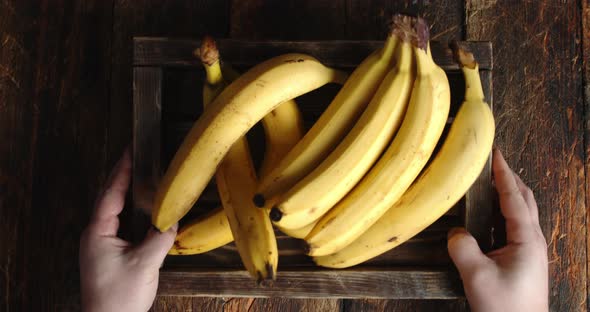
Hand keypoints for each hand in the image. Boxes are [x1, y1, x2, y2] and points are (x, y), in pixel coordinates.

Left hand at [79, 149, 176, 311]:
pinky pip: (119, 225)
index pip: (110, 194)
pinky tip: (143, 210)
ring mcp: (100, 245)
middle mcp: (95, 235)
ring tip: (140, 176)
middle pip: (109, 198)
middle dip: (122, 178)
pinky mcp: (108, 254)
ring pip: (113, 212)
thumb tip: (172, 221)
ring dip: (126, 194)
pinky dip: (130, 212)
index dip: (122, 171)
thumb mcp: (145, 263)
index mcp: (98, 232)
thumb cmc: (119, 298)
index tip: (130, 151)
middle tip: (136, 158)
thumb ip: (161, 237)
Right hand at [447, 149, 547, 311]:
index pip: (514, 197)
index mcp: (526, 240)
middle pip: (524, 200)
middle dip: (509, 178)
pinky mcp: (522, 263)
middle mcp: (532, 243)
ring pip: (521, 214)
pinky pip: (513, 229)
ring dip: (507, 195)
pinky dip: (503, 213)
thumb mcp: (477, 276)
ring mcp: (530, 253)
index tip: (495, 153)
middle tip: (492, 163)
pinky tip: (488, 218)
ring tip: (489, 184)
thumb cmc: (506, 309)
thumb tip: (455, 233)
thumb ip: (463, 248)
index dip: (503, 173)